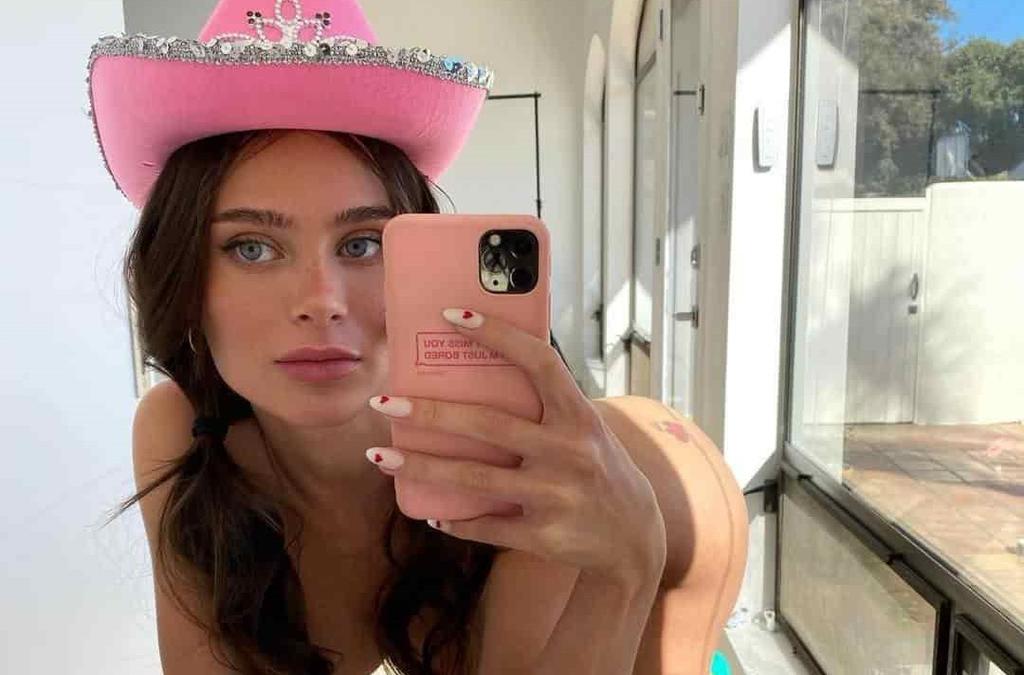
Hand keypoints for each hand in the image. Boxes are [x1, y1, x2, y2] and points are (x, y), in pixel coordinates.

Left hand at [366, 308, 666, 588]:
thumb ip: (546, 406)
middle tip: (385, 401)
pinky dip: (454, 520)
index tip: (452, 315)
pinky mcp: (543, 534)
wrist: (635, 536)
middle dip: (429, 412)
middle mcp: (569, 450)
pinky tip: (429, 513)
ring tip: (381, 455)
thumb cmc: (599, 468)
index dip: (497, 334)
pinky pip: (486, 525)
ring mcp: (555, 494)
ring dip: (420, 465)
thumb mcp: (586, 428)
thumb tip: (482, 371)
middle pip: (487, 424)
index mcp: (579, 414)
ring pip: (473, 477)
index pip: (538, 361)